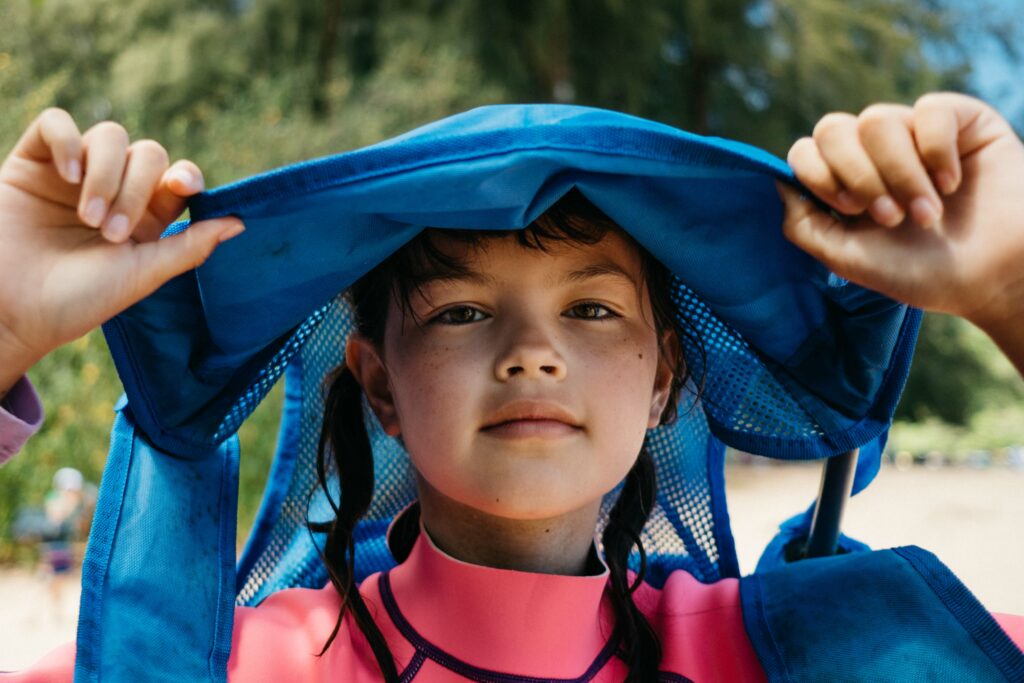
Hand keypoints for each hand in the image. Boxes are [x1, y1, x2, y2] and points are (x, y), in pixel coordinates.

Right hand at [0, 108, 244, 393]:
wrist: (11, 310)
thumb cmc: (77, 300)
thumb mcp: (142, 275)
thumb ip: (189, 247)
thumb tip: (240, 222)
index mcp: (147, 218)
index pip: (178, 179)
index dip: (186, 176)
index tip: (182, 188)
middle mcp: (115, 191)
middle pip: (149, 155)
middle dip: (136, 189)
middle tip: (111, 232)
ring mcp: (73, 174)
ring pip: (109, 136)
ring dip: (106, 175)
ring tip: (87, 217)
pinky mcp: (32, 162)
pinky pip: (56, 123)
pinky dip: (67, 141)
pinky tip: (66, 174)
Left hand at [776, 92, 1023, 332]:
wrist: (993, 277)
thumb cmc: (922, 273)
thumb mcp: (847, 259)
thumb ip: (804, 225)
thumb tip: (777, 181)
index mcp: (844, 182)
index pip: (805, 151)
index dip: (820, 175)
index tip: (851, 210)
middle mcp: (874, 153)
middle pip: (832, 128)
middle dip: (858, 176)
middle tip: (888, 217)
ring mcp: (914, 133)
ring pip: (877, 119)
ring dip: (900, 174)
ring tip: (926, 214)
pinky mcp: (959, 120)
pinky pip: (929, 110)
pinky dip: (937, 153)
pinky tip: (953, 184)